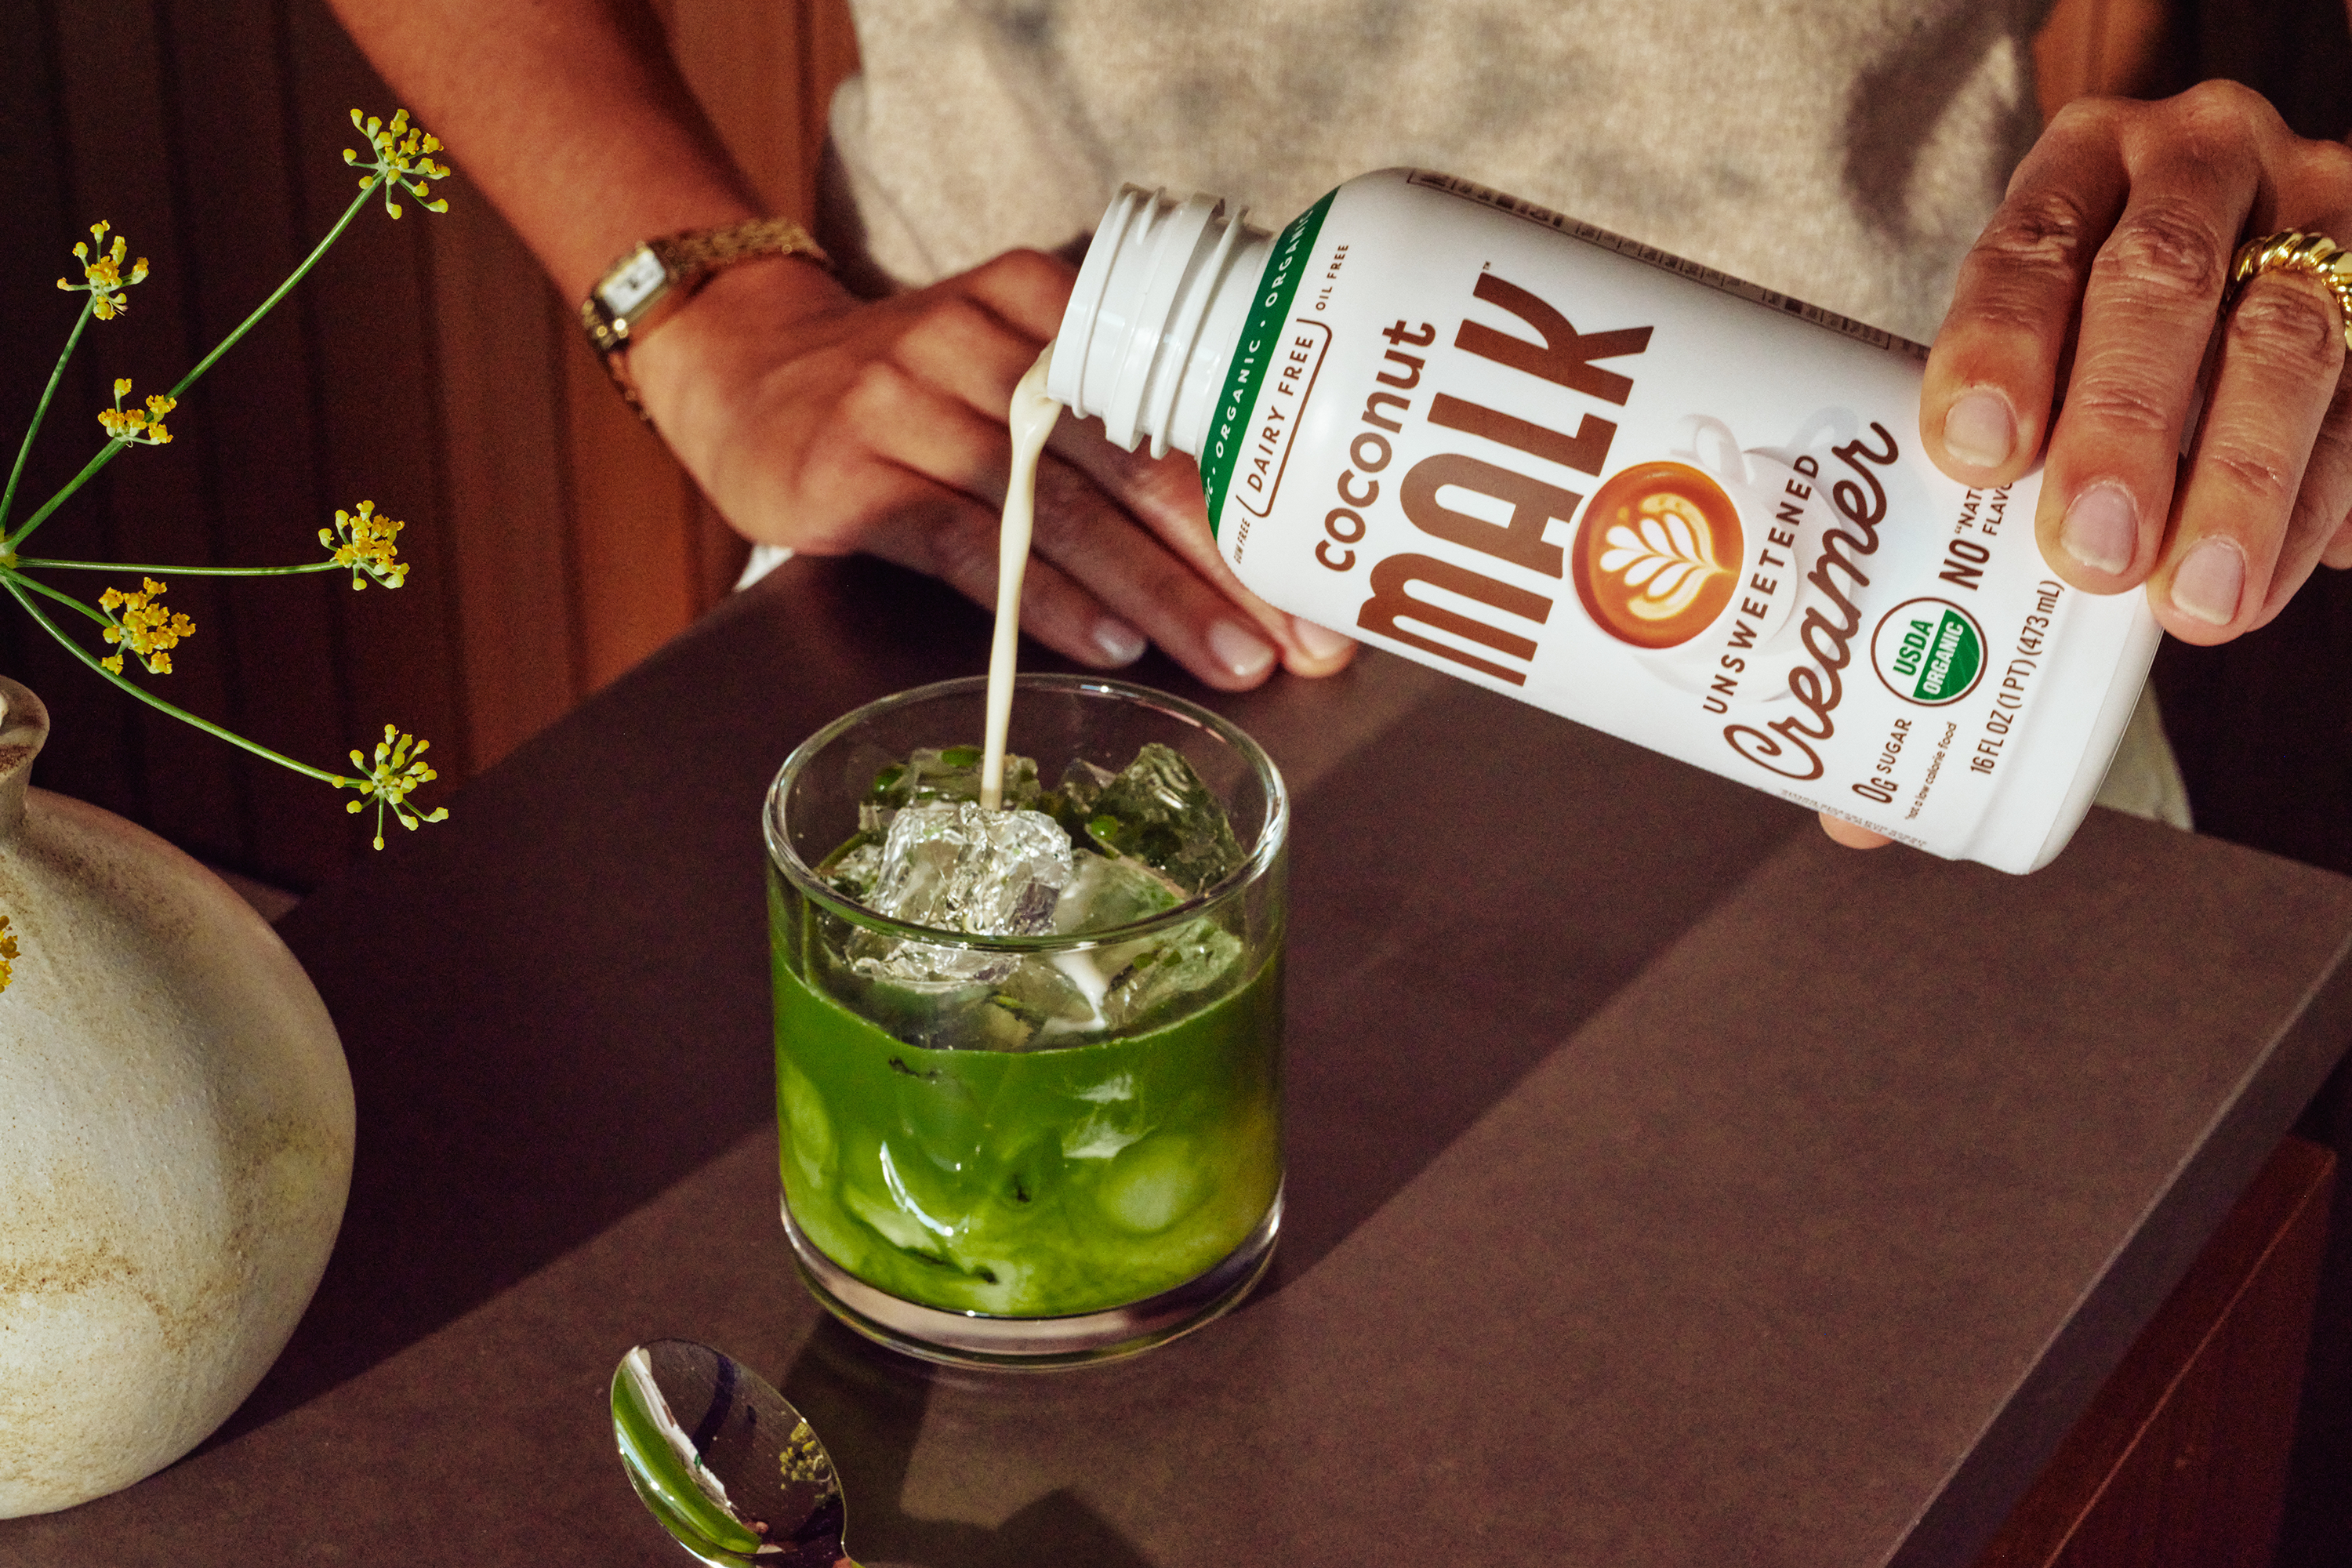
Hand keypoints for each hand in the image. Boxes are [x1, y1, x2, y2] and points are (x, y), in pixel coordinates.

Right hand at [628, 247, 1354, 690]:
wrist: (742, 369)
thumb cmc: (909, 389)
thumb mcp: (1009, 359)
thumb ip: (1110, 413)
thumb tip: (1247, 528)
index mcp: (1043, 303)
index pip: (1175, 403)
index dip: (1257, 493)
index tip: (1324, 572)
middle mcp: (983, 342)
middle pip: (1131, 459)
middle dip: (1229, 559)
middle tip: (1304, 639)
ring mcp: (915, 407)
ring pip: (1060, 509)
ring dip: (1158, 591)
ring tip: (1231, 659)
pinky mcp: (857, 477)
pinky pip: (971, 546)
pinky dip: (1048, 601)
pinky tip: (1112, 644)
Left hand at [1925, 80, 2351, 633]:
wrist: (2250, 234)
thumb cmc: (2098, 302)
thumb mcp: (2041, 309)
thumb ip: (2011, 394)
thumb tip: (1968, 531)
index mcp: (2087, 157)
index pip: (2033, 243)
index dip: (2002, 347)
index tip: (1980, 453)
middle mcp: (2209, 157)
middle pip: (2166, 277)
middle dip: (2125, 425)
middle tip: (2092, 552)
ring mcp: (2320, 211)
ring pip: (2291, 338)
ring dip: (2240, 483)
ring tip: (2195, 598)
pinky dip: (2315, 506)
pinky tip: (2265, 582)